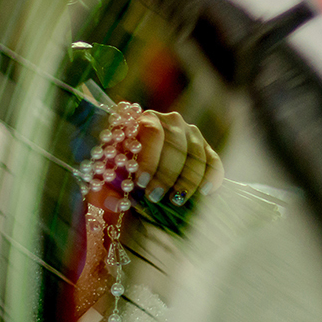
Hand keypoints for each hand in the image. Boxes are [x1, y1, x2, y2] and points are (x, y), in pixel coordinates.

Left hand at [86, 108, 222, 213]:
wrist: (142, 163)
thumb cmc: (123, 167)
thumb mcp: (111, 172)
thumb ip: (109, 186)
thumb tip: (112, 203)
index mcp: (143, 118)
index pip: (151, 132)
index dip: (149, 157)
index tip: (142, 182)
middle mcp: (169, 120)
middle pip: (175, 143)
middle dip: (166, 172)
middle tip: (156, 196)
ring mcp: (190, 132)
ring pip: (195, 152)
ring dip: (187, 178)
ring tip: (176, 200)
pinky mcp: (205, 146)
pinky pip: (212, 159)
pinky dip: (211, 175)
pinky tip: (205, 191)